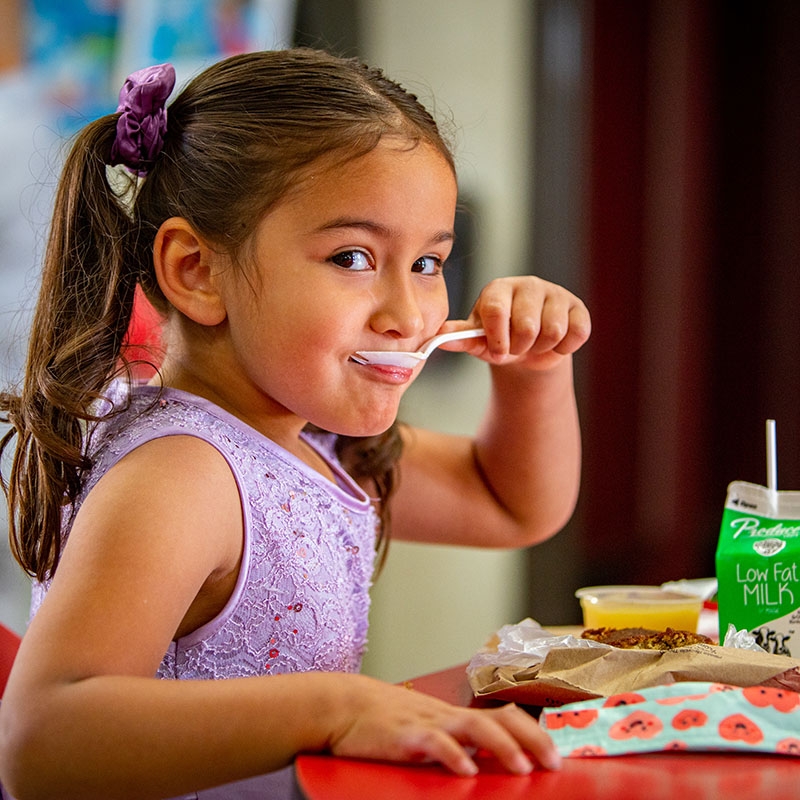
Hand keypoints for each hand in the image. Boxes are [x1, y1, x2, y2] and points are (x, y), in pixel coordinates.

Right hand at [328, 675, 560, 775]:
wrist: (342, 705)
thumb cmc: (383, 722)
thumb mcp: (424, 728)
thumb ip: (452, 741)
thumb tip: (484, 762)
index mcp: (454, 716)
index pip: (503, 716)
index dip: (533, 733)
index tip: (557, 755)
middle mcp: (448, 715)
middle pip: (499, 718)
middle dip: (531, 738)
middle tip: (554, 763)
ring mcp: (428, 722)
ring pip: (474, 726)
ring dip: (503, 746)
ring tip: (523, 768)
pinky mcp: (404, 735)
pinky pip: (434, 742)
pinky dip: (453, 755)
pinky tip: (467, 771)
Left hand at [439, 276, 590, 371]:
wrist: (530, 351)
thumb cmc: (500, 340)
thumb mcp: (479, 341)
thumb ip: (461, 338)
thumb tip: (438, 339)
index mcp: (498, 288)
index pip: (496, 310)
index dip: (497, 338)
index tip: (497, 352)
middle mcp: (528, 285)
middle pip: (527, 325)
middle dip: (520, 347)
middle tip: (517, 347)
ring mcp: (555, 294)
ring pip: (553, 331)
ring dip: (541, 348)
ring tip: (534, 344)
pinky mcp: (578, 308)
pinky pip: (576, 333)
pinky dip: (564, 348)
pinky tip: (554, 343)